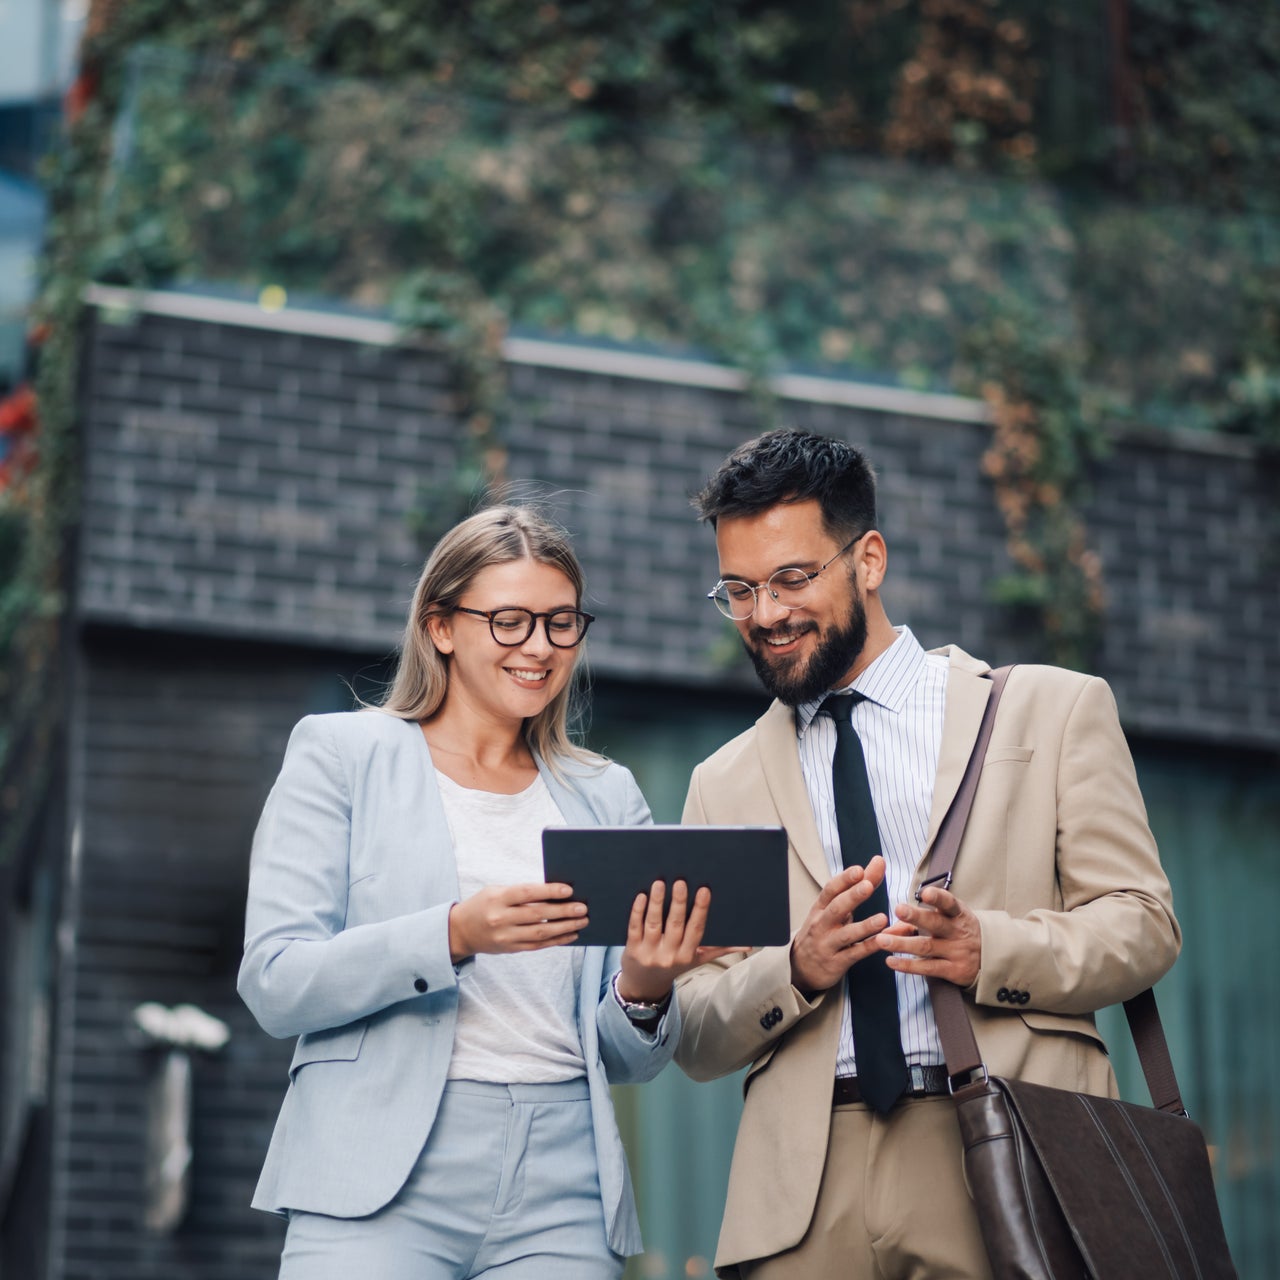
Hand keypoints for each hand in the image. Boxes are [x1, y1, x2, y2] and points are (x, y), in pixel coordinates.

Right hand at [449, 882, 586, 962]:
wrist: (461, 930)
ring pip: (540, 934)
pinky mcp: (510, 949)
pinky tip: (570, 934)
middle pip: (537, 915)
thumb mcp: (496, 891)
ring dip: (564, 928)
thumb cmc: (484, 904)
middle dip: (563, 912)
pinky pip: (537, 946)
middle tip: (582, 908)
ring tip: (582, 921)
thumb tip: (555, 894)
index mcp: (497, 898)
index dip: (549, 891)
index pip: (527, 893)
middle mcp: (500, 918)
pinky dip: (556, 940)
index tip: (568, 890)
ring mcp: (505, 937)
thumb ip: (521, 893)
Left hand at [616, 880, 744, 1003]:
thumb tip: (748, 945)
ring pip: (654, 924)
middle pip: (675, 925)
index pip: (695, 930)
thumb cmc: (674, 966)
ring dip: (657, 903)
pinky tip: (641, 896)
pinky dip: (637, 911)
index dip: (700, 910)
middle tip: (680, 881)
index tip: (704, 890)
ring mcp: (649, 952)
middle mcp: (669, 954)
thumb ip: (720, 950)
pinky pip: (634, 928)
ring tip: (659, 883)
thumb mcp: (698, 960)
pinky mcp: (632, 949)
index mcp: (688, 955)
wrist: (645, 986)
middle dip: (678, 903)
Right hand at [789, 856, 890, 995]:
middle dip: (852, 896)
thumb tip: (878, 862)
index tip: (859, 870)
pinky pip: (854, 954)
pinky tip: (883, 941)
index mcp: (820, 908)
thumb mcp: (834, 909)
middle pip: (836, 908)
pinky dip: (869, 947)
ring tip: (882, 918)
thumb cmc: (822, 931)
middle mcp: (822, 924)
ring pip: (846, 934)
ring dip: (864, 926)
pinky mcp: (837, 963)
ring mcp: (828, 944)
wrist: (800, 967)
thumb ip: (859, 886)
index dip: (844, 880)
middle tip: (867, 885)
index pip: (830, 890)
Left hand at [877, 884, 982, 987]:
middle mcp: (957, 932)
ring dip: (902, 944)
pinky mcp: (953, 970)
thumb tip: (886, 928)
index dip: (938, 898)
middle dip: (916, 916)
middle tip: (898, 909)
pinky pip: (928, 968)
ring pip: (926, 947)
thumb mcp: (945, 919)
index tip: (925, 894)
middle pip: (936, 923)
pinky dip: (908, 966)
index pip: (949, 903)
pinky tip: (891, 961)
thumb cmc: (957, 932)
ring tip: (882, 940)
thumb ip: (914, 921)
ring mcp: (956, 952)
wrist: (990, 958)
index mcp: (957, 914)